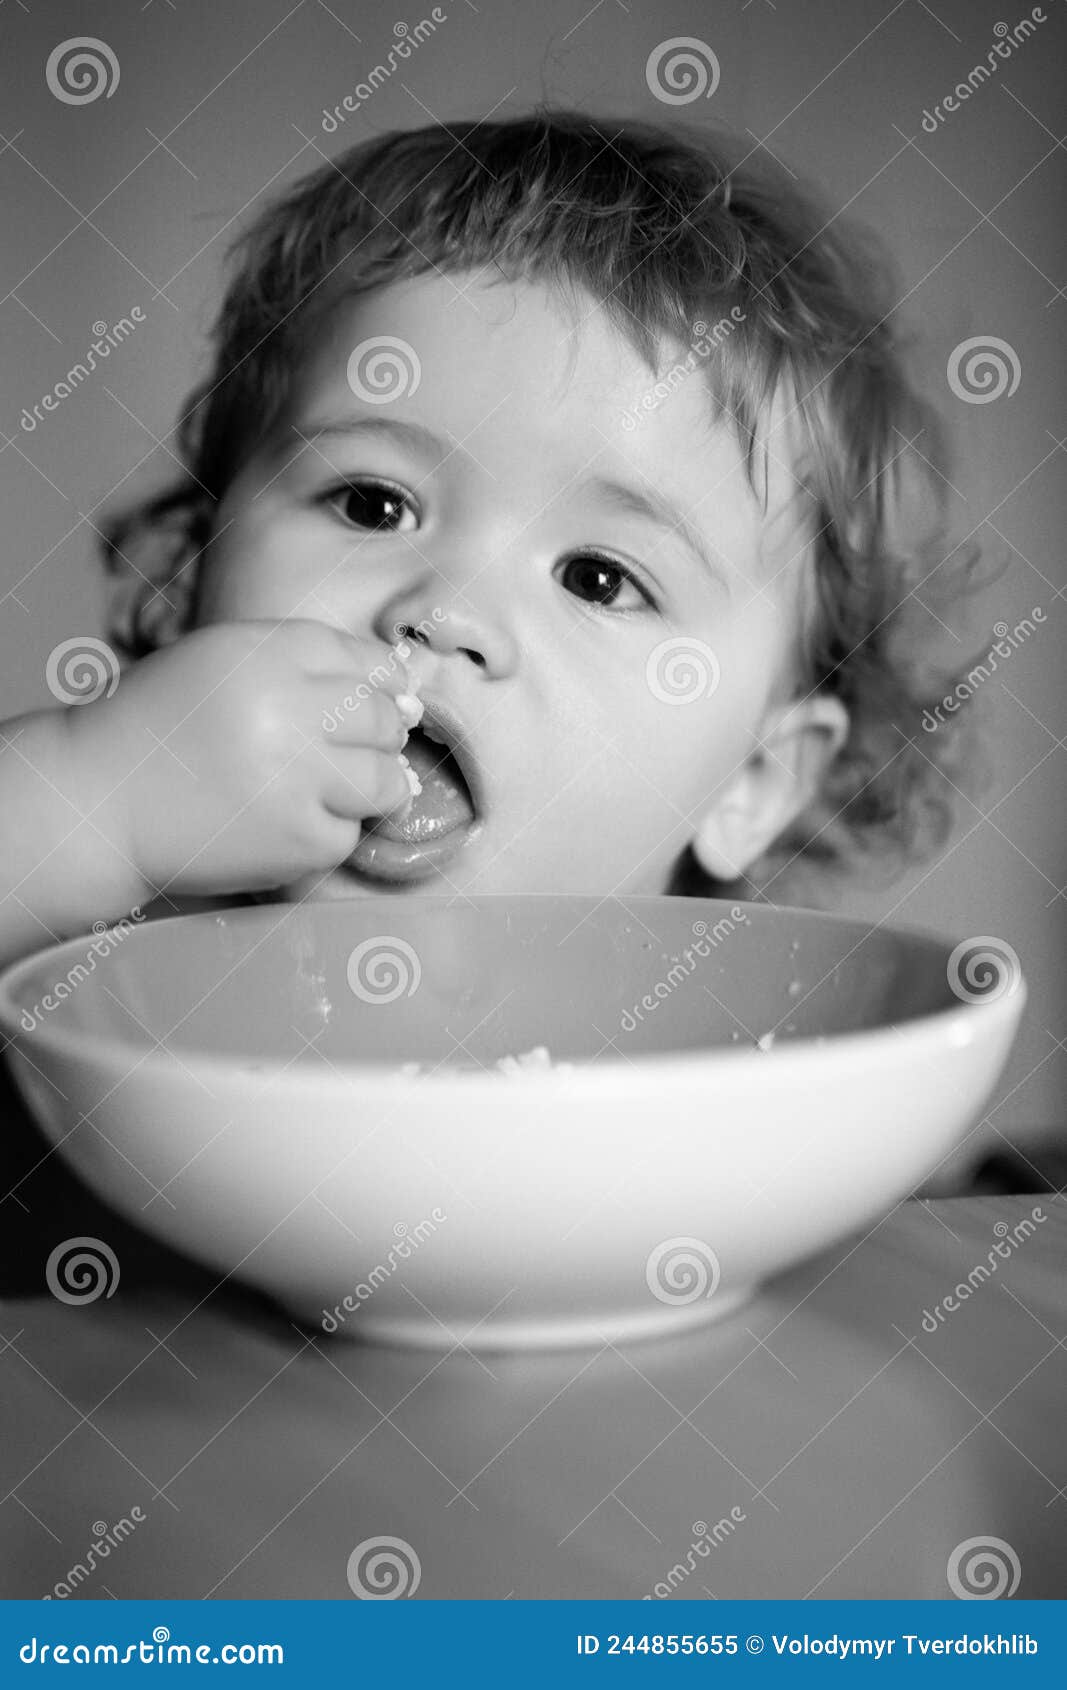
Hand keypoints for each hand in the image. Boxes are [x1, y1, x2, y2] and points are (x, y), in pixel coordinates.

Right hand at [66, 619, 414, 897]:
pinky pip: (348, 834)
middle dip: (378, 737)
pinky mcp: (298, 838)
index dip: (382, 686)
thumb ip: (302, 663)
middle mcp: (290, 708)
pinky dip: (325, 834)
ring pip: (385, 780)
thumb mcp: (222, 661)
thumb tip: (402, 694)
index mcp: (270, 653)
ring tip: (322, 790)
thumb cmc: (161, 729)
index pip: (369, 661)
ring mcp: (298, 776)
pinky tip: (281, 823)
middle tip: (340, 752)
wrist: (98, 801)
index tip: (377, 704)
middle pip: (384, 719)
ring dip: (367, 788)